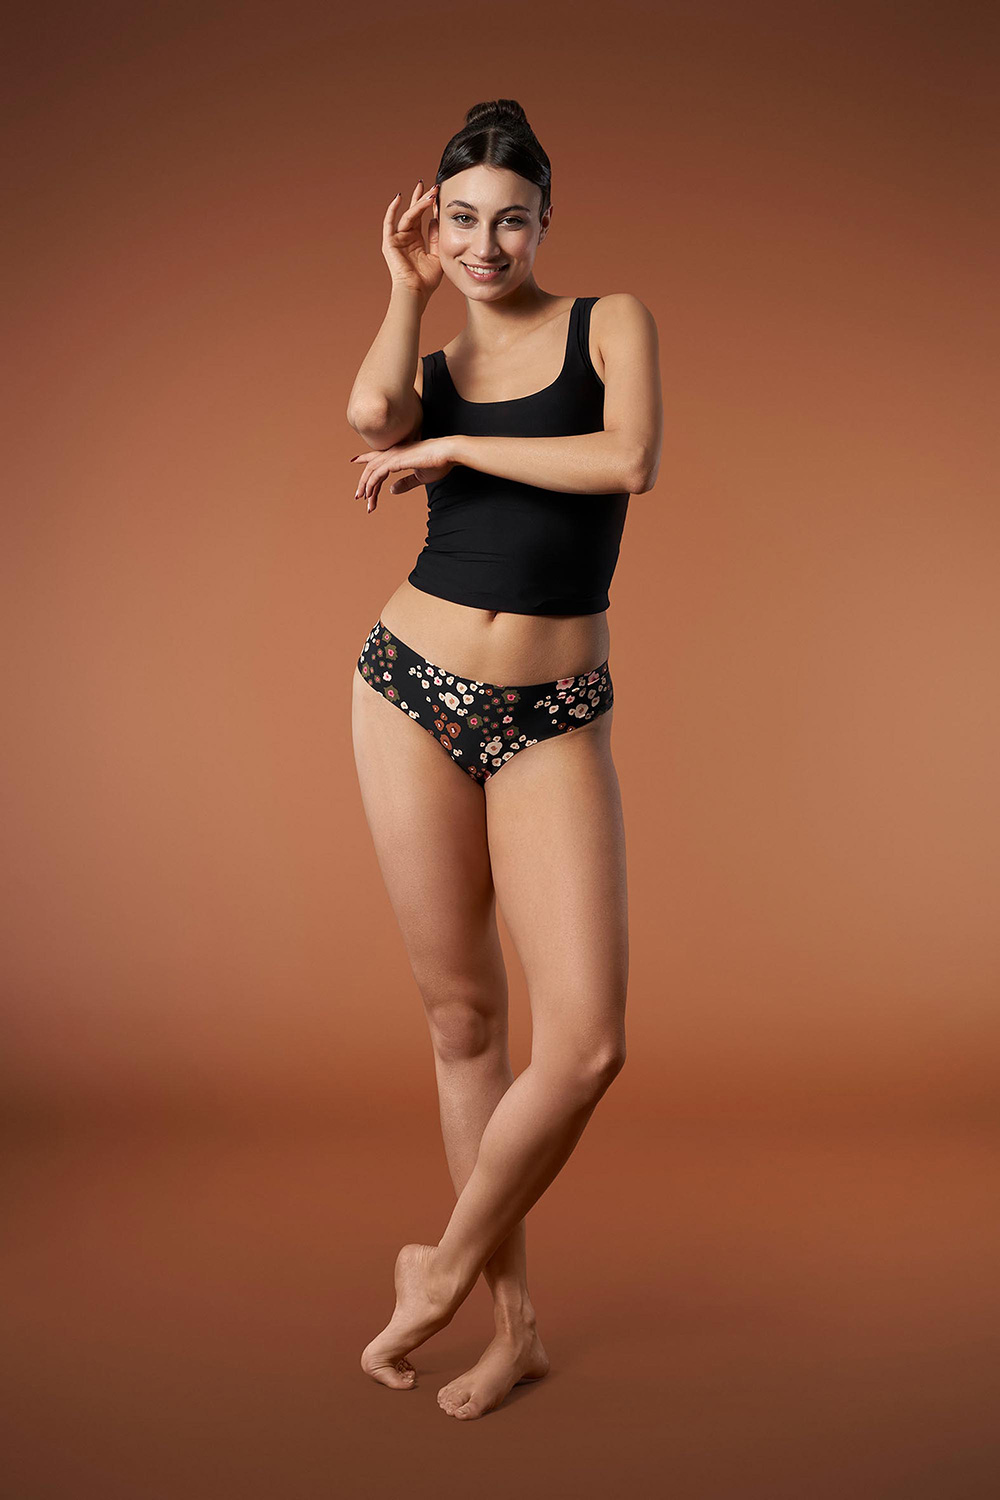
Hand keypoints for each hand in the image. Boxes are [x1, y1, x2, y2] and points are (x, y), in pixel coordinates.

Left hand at [351, 437, 455, 511]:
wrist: (447, 453)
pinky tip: (370, 495)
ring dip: (366, 487)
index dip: (364, 459)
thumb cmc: (439, 463)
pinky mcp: (395, 461)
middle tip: (359, 497)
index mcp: (398, 453)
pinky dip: (371, 485)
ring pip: (371, 471)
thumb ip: (405, 484)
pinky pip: (376, 474)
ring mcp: (393, 456)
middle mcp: (392, 453)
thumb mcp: (420, 478)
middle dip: (363, 483)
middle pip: (371, 467)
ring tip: (365, 502)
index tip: (354, 461)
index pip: (376, 456)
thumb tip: (391, 490)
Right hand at [382, 180, 441, 299]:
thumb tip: (435, 219)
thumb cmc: (427, 280)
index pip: (422, 217)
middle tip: (433, 186)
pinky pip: (389, 222)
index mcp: (416, 241)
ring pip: (408, 215)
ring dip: (418, 203)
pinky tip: (400, 198)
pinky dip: (393, 210)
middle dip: (422, 198)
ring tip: (430, 193)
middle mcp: (405, 237)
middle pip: (414, 212)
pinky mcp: (389, 242)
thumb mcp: (437, 255)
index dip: (429, 206)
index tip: (439, 194)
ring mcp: (397, 239)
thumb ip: (436, 237)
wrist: (416, 292)